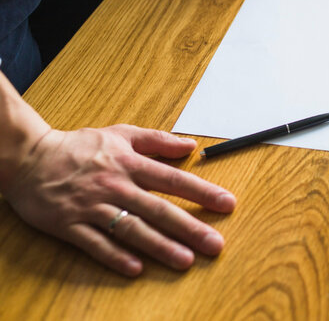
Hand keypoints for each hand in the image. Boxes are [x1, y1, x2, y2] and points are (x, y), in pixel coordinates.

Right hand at [1, 125, 234, 276]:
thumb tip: (191, 145)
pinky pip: (95, 244)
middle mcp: (115, 185)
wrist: (29, 158)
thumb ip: (158, 140)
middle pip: (158, 209)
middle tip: (215, 244)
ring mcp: (92, 207)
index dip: (202, 192)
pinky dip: (115, 256)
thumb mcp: (121, 134)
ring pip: (131, 229)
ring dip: (159, 246)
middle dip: (189, 227)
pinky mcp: (69, 224)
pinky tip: (136, 269)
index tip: (227, 204)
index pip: (174, 179)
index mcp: (129, 163)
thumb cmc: (80, 147)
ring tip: (185, 260)